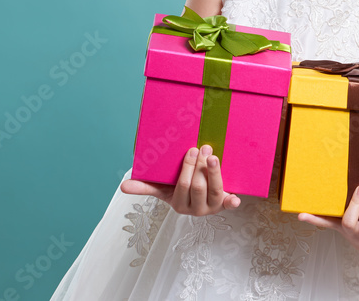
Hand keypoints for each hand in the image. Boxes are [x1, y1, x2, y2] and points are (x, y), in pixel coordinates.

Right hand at [121, 145, 240, 215]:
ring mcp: (212, 208)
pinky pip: (230, 204)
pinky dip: (232, 202)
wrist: (201, 197)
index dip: (188, 168)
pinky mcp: (225, 205)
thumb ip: (146, 187)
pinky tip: (235, 199)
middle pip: (198, 187)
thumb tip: (123, 186)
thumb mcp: (163, 189)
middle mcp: (195, 210)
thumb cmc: (180, 189)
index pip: (183, 186)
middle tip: (203, 147)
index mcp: (179, 205)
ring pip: (214, 190)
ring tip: (213, 156)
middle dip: (200, 166)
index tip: (191, 150)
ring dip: (215, 172)